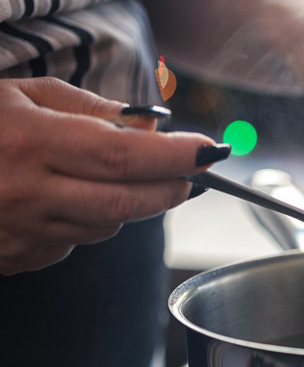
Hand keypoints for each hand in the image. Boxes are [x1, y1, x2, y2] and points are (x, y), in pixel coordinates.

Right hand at [0, 77, 221, 274]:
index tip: (209, 150)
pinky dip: (90, 222)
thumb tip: (149, 126)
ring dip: (130, 203)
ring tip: (114, 175)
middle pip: (126, 202)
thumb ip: (88, 109)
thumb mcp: (20, 94)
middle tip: (190, 173)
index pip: (121, 155)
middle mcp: (26, 194)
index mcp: (28, 143)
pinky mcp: (19, 258)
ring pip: (107, 226)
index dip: (174, 156)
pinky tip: (69, 198)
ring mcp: (22, 233)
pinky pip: (76, 243)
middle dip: (171, 188)